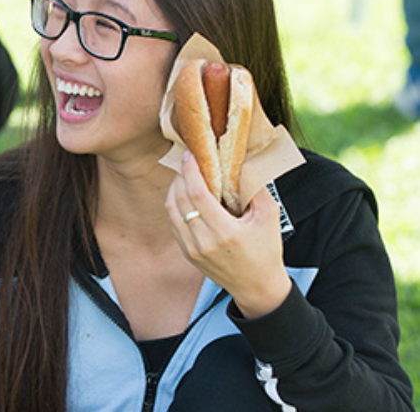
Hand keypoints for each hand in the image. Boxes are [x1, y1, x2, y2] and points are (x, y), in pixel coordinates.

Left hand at [165, 151, 291, 317]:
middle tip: (187, 162)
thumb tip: (240, 162)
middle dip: (180, 176)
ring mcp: (192, 250)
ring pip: (171, 211)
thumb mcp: (269, 217)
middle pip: (180, 200)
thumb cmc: (266, 250)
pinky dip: (175, 206)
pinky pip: (173, 224)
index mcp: (225, 232)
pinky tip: (183, 196)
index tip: (191, 155)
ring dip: (174, 190)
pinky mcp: (187, 254)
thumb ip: (256, 188)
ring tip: (184, 176)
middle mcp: (204, 242)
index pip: (198, 194)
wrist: (258, 287)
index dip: (191, 171)